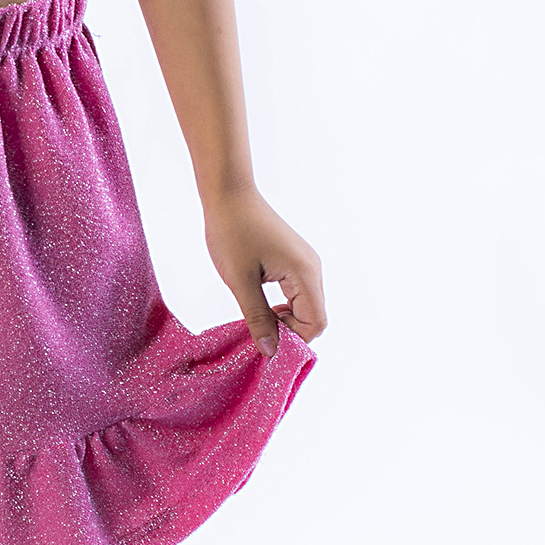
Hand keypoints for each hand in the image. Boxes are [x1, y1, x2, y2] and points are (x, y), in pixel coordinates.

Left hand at [203, 186, 325, 358]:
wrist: (229, 193)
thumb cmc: (232, 232)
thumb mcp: (240, 281)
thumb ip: (256, 317)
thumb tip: (270, 350)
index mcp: (305, 272)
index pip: (316, 323)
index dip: (293, 338)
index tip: (264, 338)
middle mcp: (312, 268)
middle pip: (314, 316)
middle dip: (289, 329)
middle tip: (256, 328)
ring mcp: (305, 262)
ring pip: (305, 305)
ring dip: (284, 317)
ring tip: (255, 314)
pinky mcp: (294, 259)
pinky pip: (297, 292)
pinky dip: (282, 304)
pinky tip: (259, 302)